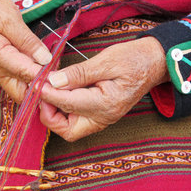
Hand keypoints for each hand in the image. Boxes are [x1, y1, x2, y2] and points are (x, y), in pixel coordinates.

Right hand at [0, 0, 51, 102]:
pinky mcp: (1, 66)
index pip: (24, 73)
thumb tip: (45, 59)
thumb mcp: (10, 18)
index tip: (59, 79)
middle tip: (59, 84)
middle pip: (19, 93)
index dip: (43, 78)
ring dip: (37, 87)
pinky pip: (17, 80)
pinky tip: (45, 73)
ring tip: (55, 78)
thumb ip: (28, 41)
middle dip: (40, 92)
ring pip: (19, 90)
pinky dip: (31, 79)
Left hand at [39, 37, 169, 140]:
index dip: (47, 94)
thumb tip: (53, 81)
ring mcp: (103, 119)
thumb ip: (78, 73)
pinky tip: (60, 93)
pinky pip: (77, 121)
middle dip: (49, 115)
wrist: (155, 62)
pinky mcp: (101, 115)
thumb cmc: (134, 59)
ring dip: (55, 114)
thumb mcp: (105, 60)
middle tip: (42, 93)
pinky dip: (64, 110)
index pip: (68, 104)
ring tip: (49, 91)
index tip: (35, 82)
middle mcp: (104, 117)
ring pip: (70, 129)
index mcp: (106, 103)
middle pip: (67, 131)